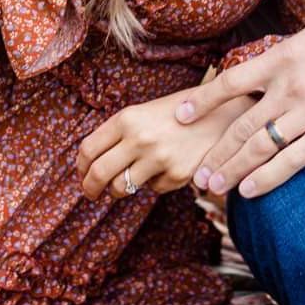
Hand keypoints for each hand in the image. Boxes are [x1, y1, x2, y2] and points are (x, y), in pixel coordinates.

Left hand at [77, 87, 253, 200]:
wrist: (224, 115)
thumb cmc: (181, 113)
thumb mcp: (146, 112)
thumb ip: (120, 133)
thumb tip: (92, 162)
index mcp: (128, 118)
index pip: (88, 149)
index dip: (80, 167)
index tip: (82, 174)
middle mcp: (140, 138)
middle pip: (98, 174)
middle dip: (89, 188)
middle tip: (90, 193)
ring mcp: (158, 159)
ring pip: (121, 188)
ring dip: (118, 190)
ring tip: (126, 183)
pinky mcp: (176, 176)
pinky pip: (152, 189)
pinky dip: (153, 183)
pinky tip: (166, 167)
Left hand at [173, 15, 304, 198]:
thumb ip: (285, 55)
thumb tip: (264, 68)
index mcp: (282, 58)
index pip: (231, 82)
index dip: (202, 101)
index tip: (180, 116)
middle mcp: (289, 87)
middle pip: (240, 125)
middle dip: (215, 152)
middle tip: (196, 175)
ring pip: (260, 148)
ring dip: (233, 170)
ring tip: (213, 188)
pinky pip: (291, 162)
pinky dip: (267, 179)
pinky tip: (249, 192)